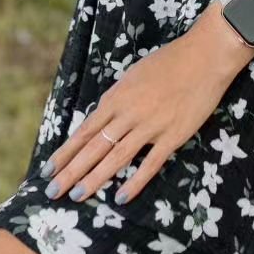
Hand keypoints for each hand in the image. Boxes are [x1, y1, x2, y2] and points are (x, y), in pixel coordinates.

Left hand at [38, 4, 253, 210]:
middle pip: (94, 147)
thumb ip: (117, 100)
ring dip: (95, 178)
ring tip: (77, 196)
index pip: (84, 131)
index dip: (65, 152)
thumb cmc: (168, 62)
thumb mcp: (133, 76)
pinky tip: (120, 197)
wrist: (204, 57)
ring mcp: (151, 126)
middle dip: (71, 171)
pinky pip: (150, 164)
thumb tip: (100, 121)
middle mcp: (128, 114)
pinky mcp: (173, 136)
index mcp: (116, 98)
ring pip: (116, 157)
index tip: (48, 169)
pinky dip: (135, 182)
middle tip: (52, 191)